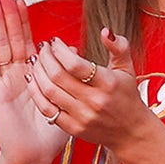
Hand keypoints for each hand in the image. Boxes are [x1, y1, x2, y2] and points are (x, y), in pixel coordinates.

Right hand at [0, 0, 68, 163]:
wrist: (35, 156)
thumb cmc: (50, 133)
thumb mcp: (68, 99)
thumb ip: (73, 75)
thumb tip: (76, 52)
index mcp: (33, 76)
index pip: (27, 43)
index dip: (24, 23)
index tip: (23, 2)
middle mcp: (17, 76)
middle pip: (11, 39)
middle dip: (8, 16)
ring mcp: (4, 82)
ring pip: (0, 46)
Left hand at [24, 27, 164, 163]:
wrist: (131, 132)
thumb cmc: (127, 97)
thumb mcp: (127, 69)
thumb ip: (119, 47)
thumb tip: (106, 31)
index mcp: (108, 84)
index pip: (75, 64)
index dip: (59, 50)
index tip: (54, 42)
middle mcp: (95, 101)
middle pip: (58, 76)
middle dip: (45, 58)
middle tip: (42, 48)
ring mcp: (83, 116)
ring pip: (49, 92)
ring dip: (38, 73)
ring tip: (35, 61)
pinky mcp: (73, 128)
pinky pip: (47, 110)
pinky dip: (36, 94)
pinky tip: (34, 81)